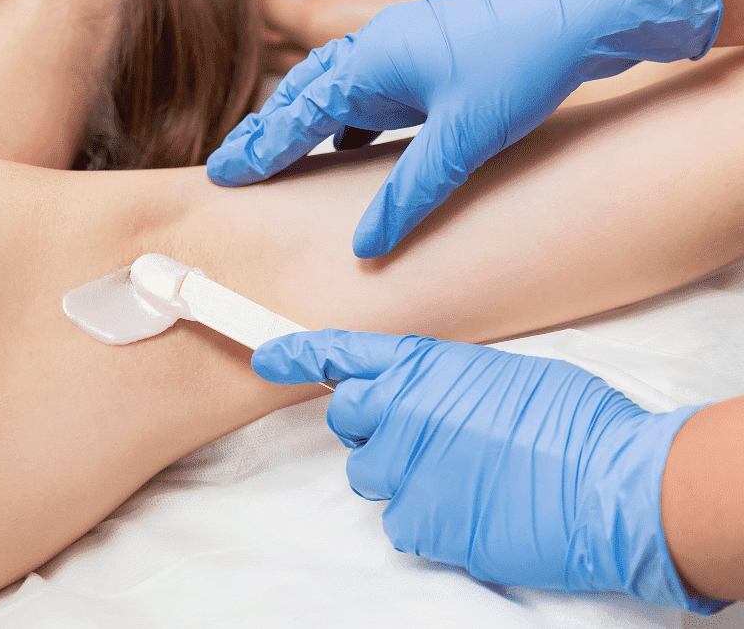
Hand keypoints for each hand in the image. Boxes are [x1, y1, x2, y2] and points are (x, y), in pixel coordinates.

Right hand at [209, 0, 721, 257]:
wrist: (578, 17)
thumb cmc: (519, 65)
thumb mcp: (460, 141)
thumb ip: (408, 195)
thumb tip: (365, 247)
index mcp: (370, 62)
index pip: (296, 112)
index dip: (258, 148)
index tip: (223, 174)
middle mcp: (375, 50)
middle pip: (303, 95)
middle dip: (266, 134)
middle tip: (232, 167)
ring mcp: (398, 50)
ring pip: (333, 92)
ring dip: (304, 126)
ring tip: (280, 159)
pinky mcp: (422, 59)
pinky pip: (368, 92)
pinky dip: (348, 121)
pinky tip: (350, 146)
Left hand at [252, 329, 726, 613]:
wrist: (609, 486)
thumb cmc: (572, 422)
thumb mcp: (503, 375)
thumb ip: (447, 382)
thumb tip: (430, 396)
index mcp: (425, 365)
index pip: (342, 353)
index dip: (297, 353)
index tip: (265, 355)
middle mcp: (401, 410)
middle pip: (347, 418)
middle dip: (372, 424)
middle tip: (419, 434)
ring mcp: (402, 468)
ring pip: (367, 473)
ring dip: (400, 474)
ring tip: (458, 477)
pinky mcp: (415, 523)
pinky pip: (397, 519)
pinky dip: (425, 516)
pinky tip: (467, 509)